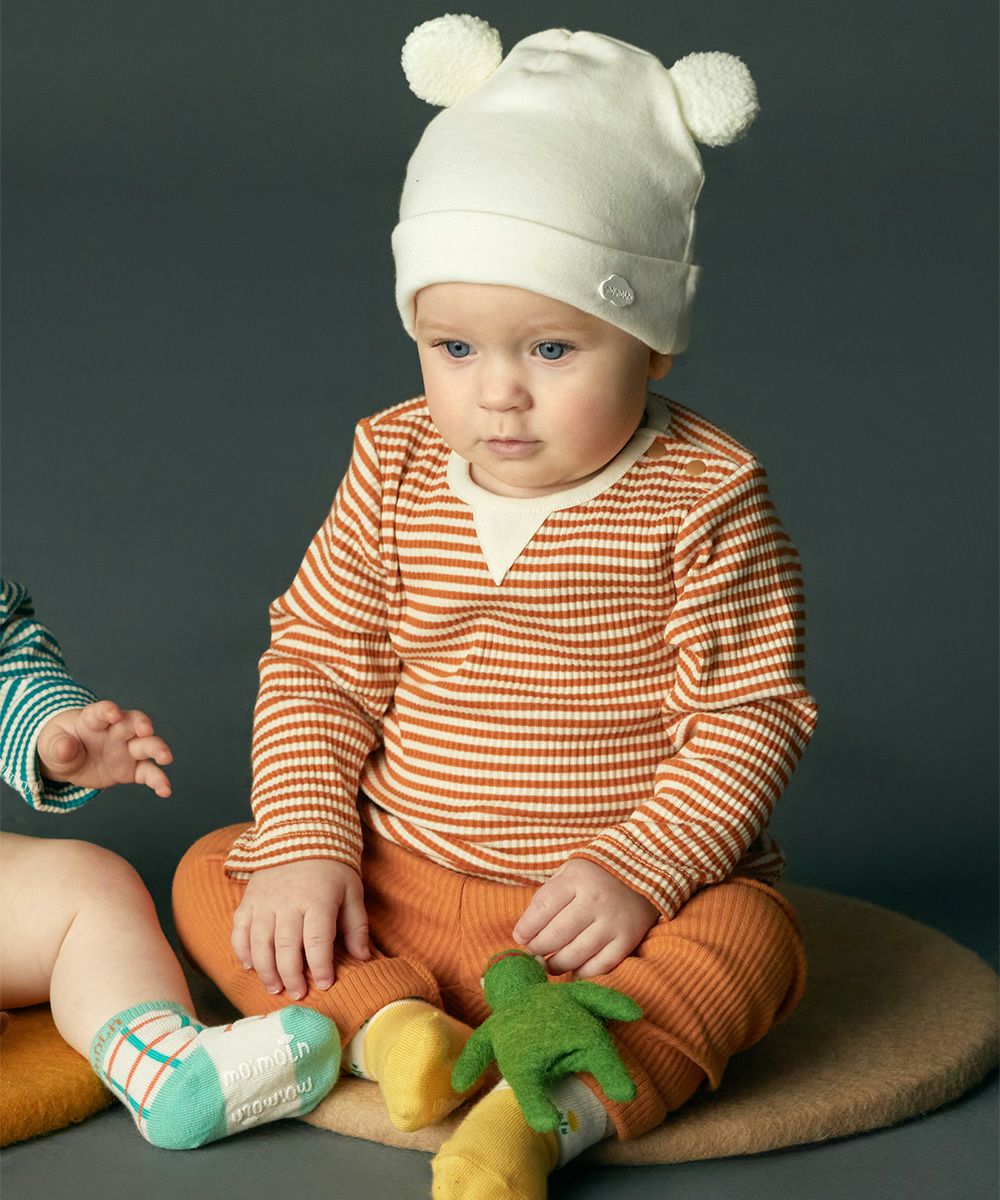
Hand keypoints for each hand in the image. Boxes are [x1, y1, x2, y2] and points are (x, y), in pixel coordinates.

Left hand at [37, 700, 172, 795]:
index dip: (108, 711)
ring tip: (166, 758)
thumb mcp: (52, 745)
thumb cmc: (61, 745)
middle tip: (146, 730)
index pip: (102, 711)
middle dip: (142, 724)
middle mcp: (116, 732)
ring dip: (157, 749)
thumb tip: (66, 748)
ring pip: (147, 745)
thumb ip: (58, 746)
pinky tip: (165, 790)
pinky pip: (148, 773)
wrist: (69, 760)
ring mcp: (126, 750)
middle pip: (133, 723)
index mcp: (93, 720)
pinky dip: (158, 781)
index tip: (113, 713)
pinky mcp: (132, 769)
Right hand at [231, 858, 370, 998]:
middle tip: (297, 994)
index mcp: (318, 900)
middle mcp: (288, 902)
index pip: (317, 941)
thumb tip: (364, 958)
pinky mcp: (249, 899)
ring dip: (266, 970)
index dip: (321, 967)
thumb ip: (357, 926)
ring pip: (259, 943)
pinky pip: (239, 929)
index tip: (325, 985)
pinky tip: (250, 967)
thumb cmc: (332, 869)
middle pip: (285, 947)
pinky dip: (242, 951)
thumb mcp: (352, 892)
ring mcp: (264, 901)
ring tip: (275, 988)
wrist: (302, 834)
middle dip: (292, 976)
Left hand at [512, 859, 658, 978]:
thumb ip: (548, 896)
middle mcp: (595, 900)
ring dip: (556, 965)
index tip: (520, 936)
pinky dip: (582, 973)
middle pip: (556, 934)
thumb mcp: (569, 872)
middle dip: (538, 948)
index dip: (526, 927)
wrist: (644, 869)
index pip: (542, 908)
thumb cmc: (596, 875)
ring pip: (576, 954)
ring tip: (549, 964)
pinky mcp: (628, 939)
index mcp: (577, 878)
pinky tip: (573, 971)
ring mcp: (613, 922)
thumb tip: (526, 932)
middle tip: (533, 952)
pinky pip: (600, 966)